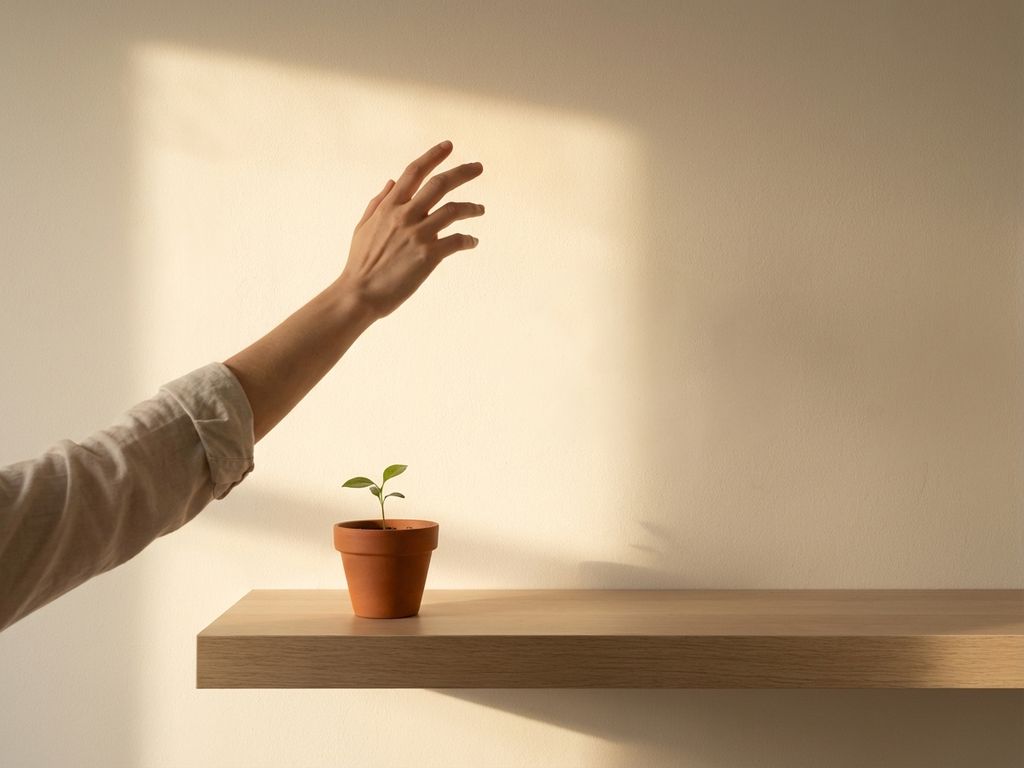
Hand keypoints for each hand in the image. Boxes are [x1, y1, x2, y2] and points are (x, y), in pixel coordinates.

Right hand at [339, 140, 484, 320]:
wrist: (359, 294)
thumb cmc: (360, 263)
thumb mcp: (363, 227)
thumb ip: (378, 202)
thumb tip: (392, 182)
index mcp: (389, 206)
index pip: (414, 172)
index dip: (433, 155)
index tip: (448, 146)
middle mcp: (405, 215)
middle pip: (440, 184)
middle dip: (463, 172)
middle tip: (479, 167)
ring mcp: (418, 234)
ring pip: (454, 210)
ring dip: (472, 207)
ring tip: (480, 209)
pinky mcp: (429, 256)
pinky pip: (457, 241)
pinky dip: (468, 240)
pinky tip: (472, 242)